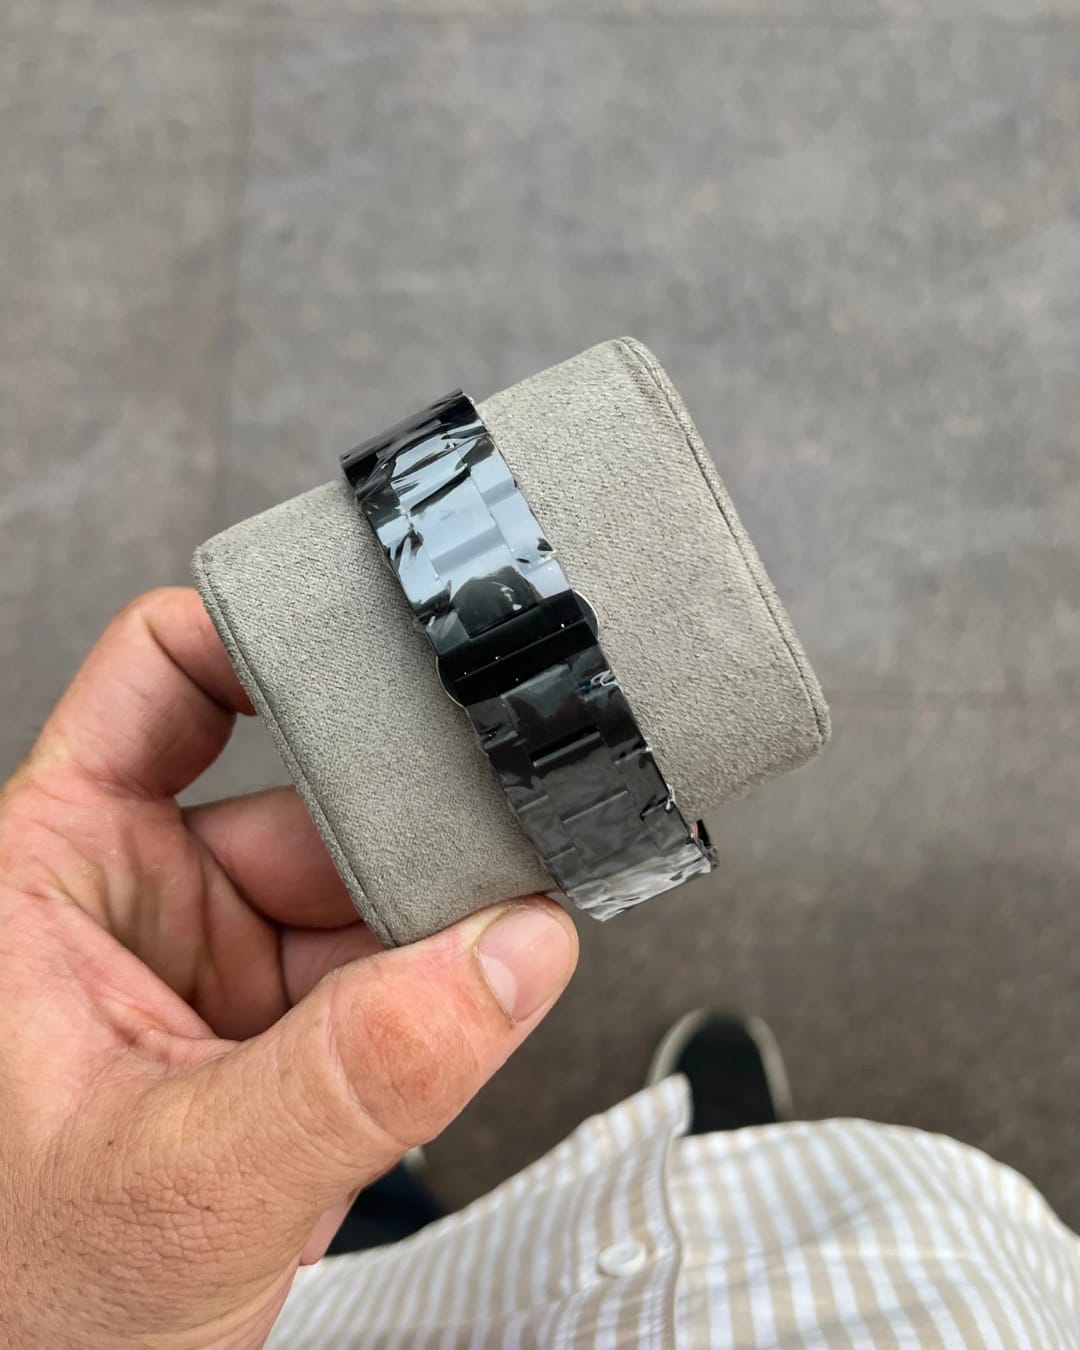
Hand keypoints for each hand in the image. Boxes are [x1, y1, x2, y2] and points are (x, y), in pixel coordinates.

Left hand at [0, 588, 577, 1349]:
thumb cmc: (25, 1310)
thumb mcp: (180, 1184)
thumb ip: (353, 1075)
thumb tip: (506, 960)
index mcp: (52, 873)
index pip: (157, 679)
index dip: (255, 626)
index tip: (362, 617)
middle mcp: (139, 900)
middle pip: (306, 790)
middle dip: (406, 814)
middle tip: (501, 819)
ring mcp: (219, 969)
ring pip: (365, 889)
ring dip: (442, 914)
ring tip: (516, 923)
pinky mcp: (281, 1036)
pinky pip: (388, 974)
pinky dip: (446, 986)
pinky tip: (484, 994)